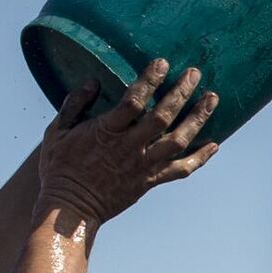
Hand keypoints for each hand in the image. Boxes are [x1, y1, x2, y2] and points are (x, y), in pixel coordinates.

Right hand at [35, 60, 218, 228]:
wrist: (70, 209)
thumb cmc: (59, 168)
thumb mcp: (57, 132)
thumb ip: (74, 105)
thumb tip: (91, 82)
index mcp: (106, 131)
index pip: (133, 101)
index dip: (149, 80)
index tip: (162, 63)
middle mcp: (129, 147)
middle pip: (162, 117)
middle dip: (181, 92)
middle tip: (194, 73)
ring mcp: (143, 165)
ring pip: (178, 141)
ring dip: (197, 119)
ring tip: (212, 99)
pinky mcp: (150, 181)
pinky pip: (181, 170)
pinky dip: (200, 159)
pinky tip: (214, 145)